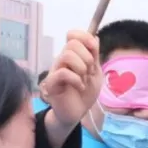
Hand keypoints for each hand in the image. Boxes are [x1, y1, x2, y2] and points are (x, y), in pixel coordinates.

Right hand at [41, 30, 102, 147]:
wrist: (77, 113)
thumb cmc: (85, 93)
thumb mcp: (96, 73)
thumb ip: (94, 56)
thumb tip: (95, 37)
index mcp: (72, 55)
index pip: (73, 34)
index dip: (85, 37)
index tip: (94, 50)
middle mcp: (62, 60)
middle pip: (72, 43)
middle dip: (87, 57)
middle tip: (89, 72)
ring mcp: (56, 70)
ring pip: (67, 55)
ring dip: (81, 68)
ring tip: (84, 79)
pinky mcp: (52, 83)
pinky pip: (63, 73)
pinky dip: (76, 80)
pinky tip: (80, 87)